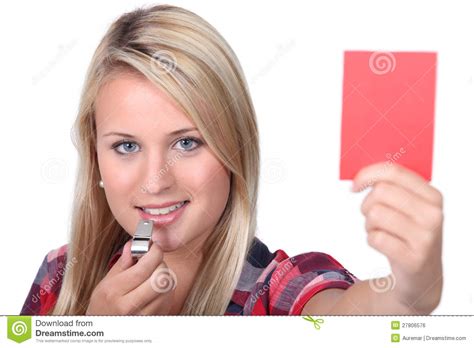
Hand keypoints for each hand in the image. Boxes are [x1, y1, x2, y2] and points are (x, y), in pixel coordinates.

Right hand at [86, 240, 175, 314]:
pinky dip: (166, 288)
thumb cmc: (104, 305)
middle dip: (160, 263)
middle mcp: (130, 306)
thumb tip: (134, 244)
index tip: (154, 246)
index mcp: (115, 292)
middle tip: (153, 261)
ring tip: (153, 275)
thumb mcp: (106, 282)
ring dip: (165, 275)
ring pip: (168, 287)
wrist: (105, 331)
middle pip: (161, 277)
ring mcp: (144, 315)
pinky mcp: (155, 318)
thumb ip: (123, 263)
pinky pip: (170, 297)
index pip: (144, 268)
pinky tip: (155, 288)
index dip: (154, 252)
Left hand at [352, 162, 442, 313]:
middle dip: (367, 203)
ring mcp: (425, 238)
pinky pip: (375, 238)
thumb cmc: (408, 233)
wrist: (421, 275)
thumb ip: (391, 186)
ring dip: (369, 224)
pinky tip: (384, 245)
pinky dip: (372, 239)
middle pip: (381, 192)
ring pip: (375, 214)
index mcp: (432, 196)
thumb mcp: (409, 207)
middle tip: (370, 214)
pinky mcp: (413, 259)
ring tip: (379, 231)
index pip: (394, 172)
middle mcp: (433, 215)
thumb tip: (359, 174)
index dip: (368, 174)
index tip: (355, 184)